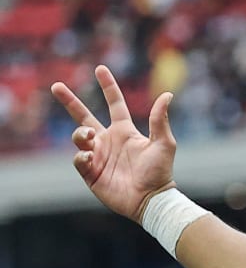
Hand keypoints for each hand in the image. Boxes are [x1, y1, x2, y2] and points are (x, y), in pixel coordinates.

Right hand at [51, 67, 177, 221]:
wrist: (150, 199)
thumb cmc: (160, 172)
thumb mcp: (163, 143)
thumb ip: (160, 120)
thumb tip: (167, 95)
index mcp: (124, 131)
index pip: (114, 104)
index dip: (108, 87)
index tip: (100, 68)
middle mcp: (108, 141)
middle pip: (83, 116)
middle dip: (70, 101)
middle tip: (56, 86)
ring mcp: (98, 156)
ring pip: (78, 137)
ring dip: (80, 133)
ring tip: (89, 136)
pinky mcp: (90, 173)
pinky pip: (79, 159)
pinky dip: (82, 155)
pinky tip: (91, 157)